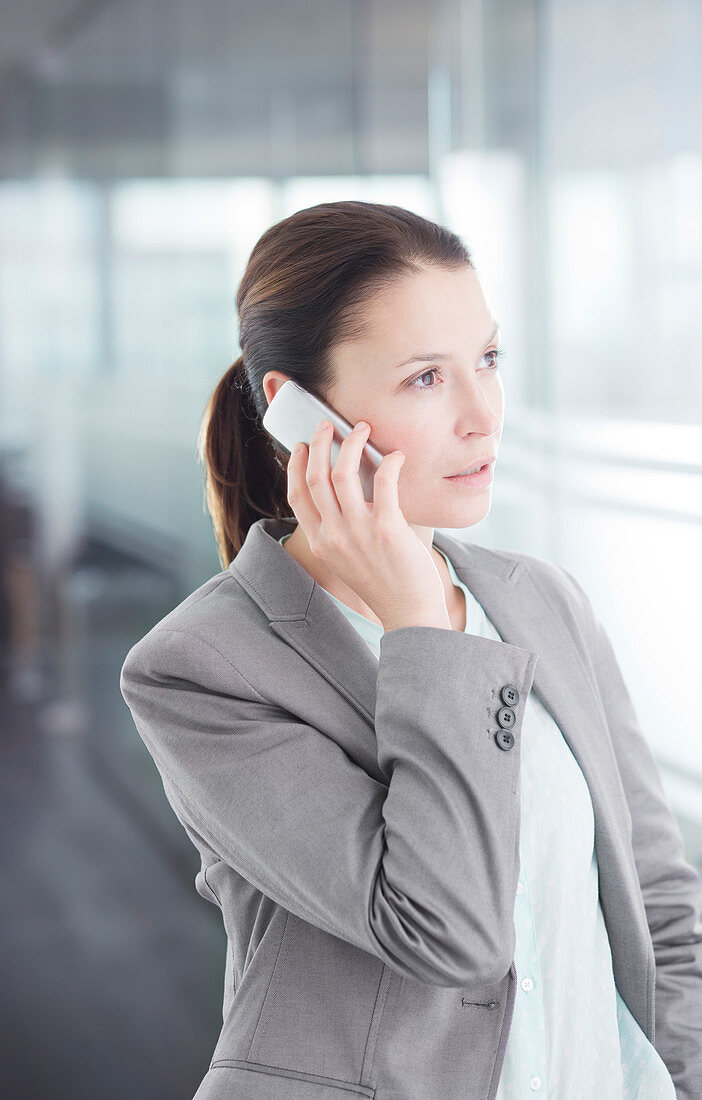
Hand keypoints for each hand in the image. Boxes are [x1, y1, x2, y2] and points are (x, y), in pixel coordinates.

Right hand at [286, 418, 450, 631]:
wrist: (409, 611)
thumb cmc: (383, 582)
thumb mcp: (346, 558)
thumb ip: (338, 530)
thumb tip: (343, 490)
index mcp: (320, 543)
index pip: (296, 496)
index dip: (296, 466)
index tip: (303, 447)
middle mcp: (333, 536)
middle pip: (316, 477)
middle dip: (321, 443)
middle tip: (329, 425)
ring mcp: (358, 533)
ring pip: (342, 474)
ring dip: (351, 443)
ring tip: (362, 429)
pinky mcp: (387, 529)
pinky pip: (382, 482)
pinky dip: (389, 462)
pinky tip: (396, 456)